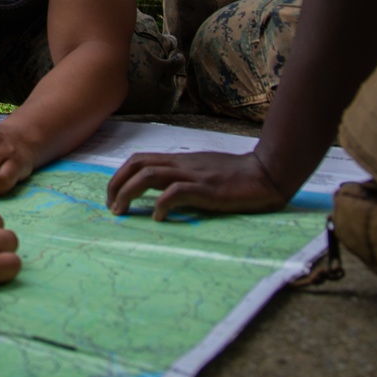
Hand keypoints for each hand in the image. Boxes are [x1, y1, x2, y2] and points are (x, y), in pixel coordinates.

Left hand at [106, 148, 287, 220]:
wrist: (265, 173)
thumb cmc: (236, 175)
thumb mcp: (202, 172)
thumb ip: (183, 177)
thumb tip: (161, 193)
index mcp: (179, 161)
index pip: (140, 159)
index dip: (120, 175)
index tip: (112, 196)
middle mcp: (182, 165)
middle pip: (138, 164)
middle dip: (116, 184)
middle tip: (111, 207)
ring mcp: (193, 175)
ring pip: (150, 175)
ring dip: (128, 192)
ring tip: (121, 212)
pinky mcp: (207, 189)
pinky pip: (176, 192)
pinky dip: (161, 203)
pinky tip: (157, 217)